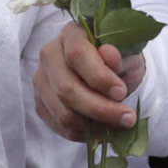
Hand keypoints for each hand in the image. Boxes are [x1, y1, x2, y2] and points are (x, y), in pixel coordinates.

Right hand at [35, 24, 145, 143]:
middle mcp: (49, 55)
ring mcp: (41, 80)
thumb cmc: (118, 62)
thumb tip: (109, 54)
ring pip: (63, 112)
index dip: (99, 77)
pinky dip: (83, 134)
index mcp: (71, 34)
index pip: (77, 54)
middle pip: (67, 89)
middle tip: (127, 117)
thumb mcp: (127, 55)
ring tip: (117, 125)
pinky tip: (102, 130)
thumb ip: (120, 55)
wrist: (107, 76)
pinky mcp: (41, 103)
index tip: (121, 92)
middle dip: (100, 108)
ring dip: (94, 125)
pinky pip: (59, 126)